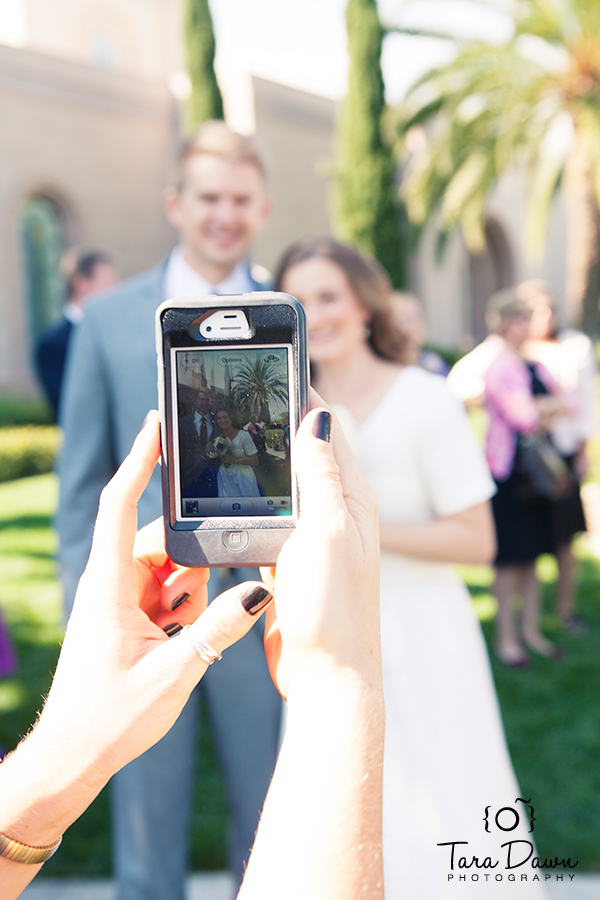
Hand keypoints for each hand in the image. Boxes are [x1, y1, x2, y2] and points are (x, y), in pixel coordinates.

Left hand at [34, 411, 270, 783]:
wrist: (74, 755)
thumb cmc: (109, 718)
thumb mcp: (175, 674)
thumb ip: (219, 628)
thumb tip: (258, 591)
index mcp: (109, 586)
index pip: (122, 505)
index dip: (140, 461)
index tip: (156, 424)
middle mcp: (111, 583)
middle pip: (159, 542)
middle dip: (188, 569)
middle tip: (185, 616)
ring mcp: (118, 598)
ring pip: (168, 568)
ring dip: (185, 596)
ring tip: (175, 640)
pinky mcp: (127, 613)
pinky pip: (165, 591)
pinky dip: (180, 609)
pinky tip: (175, 642)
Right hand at [261, 398, 380, 698]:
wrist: (328, 674)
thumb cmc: (334, 607)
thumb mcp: (327, 531)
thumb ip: (321, 476)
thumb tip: (317, 418)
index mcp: (352, 498)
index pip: (328, 431)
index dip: (304, 398)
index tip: (279, 367)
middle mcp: (336, 512)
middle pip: (307, 453)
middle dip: (281, 423)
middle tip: (248, 396)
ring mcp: (314, 537)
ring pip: (287, 485)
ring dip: (268, 461)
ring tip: (239, 434)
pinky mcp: (293, 561)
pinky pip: (274, 519)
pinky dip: (258, 500)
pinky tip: (238, 495)